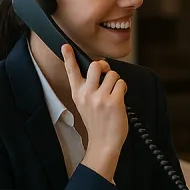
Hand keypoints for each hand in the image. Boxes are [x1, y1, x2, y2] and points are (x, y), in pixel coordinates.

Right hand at [62, 44, 127, 178]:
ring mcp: (100, 98)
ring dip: (116, 81)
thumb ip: (88, 88)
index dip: (69, 57)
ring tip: (114, 93)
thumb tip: (98, 70)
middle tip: (107, 74)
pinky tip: (120, 99)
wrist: (104, 143)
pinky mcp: (114, 101)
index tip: (65, 46)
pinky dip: (123, 89)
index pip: (72, 71)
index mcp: (78, 93)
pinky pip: (121, 84)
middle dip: (104, 66)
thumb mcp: (85, 105)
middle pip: (95, 65)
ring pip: (112, 74)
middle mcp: (87, 94)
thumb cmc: (97, 123)